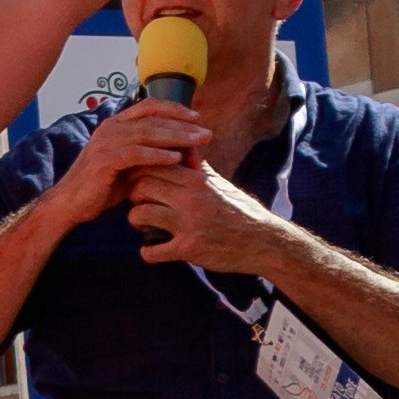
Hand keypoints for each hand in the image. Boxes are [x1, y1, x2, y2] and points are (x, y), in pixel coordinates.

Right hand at [52, 99, 209, 221]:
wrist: (71, 203)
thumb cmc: (101, 186)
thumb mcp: (129, 165)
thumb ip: (149, 154)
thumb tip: (181, 151)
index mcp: (115, 125)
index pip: (148, 106)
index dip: (174, 109)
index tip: (197, 117)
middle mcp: (110, 128)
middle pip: (152, 118)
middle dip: (182, 124)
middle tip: (206, 132)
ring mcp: (105, 143)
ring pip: (147, 133)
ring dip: (175, 136)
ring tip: (197, 142)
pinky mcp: (104, 161)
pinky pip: (136, 154)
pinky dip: (157, 154)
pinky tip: (176, 158)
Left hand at [127, 150, 300, 275]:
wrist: (264, 241)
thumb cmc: (240, 210)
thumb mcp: (220, 183)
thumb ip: (198, 166)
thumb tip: (185, 145)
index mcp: (197, 180)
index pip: (152, 165)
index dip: (139, 174)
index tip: (139, 183)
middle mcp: (191, 198)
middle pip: (141, 187)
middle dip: (134, 196)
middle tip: (140, 204)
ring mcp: (189, 224)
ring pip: (140, 214)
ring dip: (136, 222)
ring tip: (144, 225)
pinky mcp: (190, 249)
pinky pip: (153, 251)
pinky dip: (147, 253)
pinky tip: (152, 250)